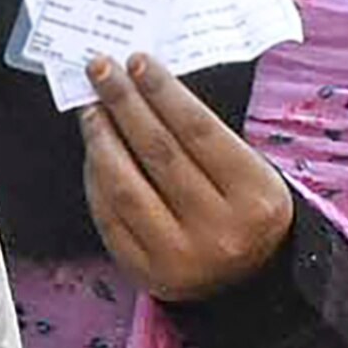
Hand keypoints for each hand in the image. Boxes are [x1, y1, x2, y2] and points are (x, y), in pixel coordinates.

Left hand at [80, 55, 297, 299]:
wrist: (248, 284)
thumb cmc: (245, 212)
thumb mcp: (251, 173)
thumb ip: (205, 136)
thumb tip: (145, 87)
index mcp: (255, 197)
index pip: (199, 131)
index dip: (164, 92)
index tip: (137, 62)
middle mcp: (220, 230)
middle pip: (159, 153)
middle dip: (126, 104)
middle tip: (101, 70)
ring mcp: (181, 257)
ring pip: (127, 186)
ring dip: (102, 140)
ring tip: (92, 110)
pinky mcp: (148, 274)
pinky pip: (110, 218)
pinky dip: (97, 180)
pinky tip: (94, 152)